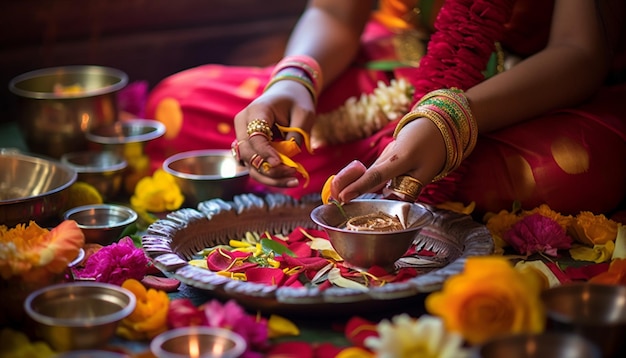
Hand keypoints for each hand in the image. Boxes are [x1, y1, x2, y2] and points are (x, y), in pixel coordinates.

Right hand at [234, 79, 315, 186]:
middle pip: (248, 155)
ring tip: (293, 181)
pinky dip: (269, 175)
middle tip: (293, 174)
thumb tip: (289, 158)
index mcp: (256, 111)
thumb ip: (296, 135)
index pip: (255, 138)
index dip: (266, 153)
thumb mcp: (304, 114)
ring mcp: (243, 136)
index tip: (281, 164)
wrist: (287, 93)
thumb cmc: (296, 101)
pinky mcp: (248, 147)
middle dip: (269, 170)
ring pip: (249, 165)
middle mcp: (243, 124)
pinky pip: (254, 165)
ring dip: (269, 177)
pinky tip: (286, 179)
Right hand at [330, 117, 446, 202]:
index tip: (344, 196)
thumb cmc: (433, 149)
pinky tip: (357, 190)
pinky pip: (374, 172)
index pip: (376, 175)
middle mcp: (387, 156)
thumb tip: (392, 202)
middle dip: (347, 184)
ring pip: (368, 173)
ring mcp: (384, 155)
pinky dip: (365, 181)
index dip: (359, 187)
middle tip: (335, 199)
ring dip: (355, 183)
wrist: (433, 125)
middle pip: (365, 173)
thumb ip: (410, 189)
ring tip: (340, 196)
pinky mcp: (384, 157)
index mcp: (400, 159)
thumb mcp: (427, 172)